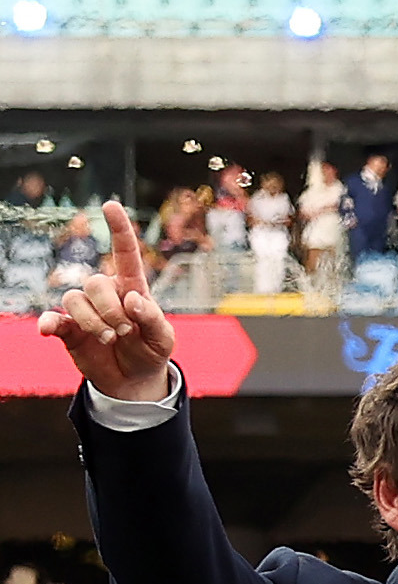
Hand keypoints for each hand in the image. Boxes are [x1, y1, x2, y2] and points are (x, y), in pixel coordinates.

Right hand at [38, 202, 179, 406]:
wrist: (133, 379)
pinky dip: (48, 324)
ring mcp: (85, 310)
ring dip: (92, 321)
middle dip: (110, 308)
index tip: (110, 204)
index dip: (118, 229)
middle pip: (96, 282)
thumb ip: (153, 319)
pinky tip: (48, 331)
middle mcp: (105, 293)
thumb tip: (133, 300)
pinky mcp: (68, 328)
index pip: (125, 254)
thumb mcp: (163, 338)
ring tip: (110, 338)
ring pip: (74, 299)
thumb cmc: (151, 350)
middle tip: (125, 330)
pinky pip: (52, 318)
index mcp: (133, 288)